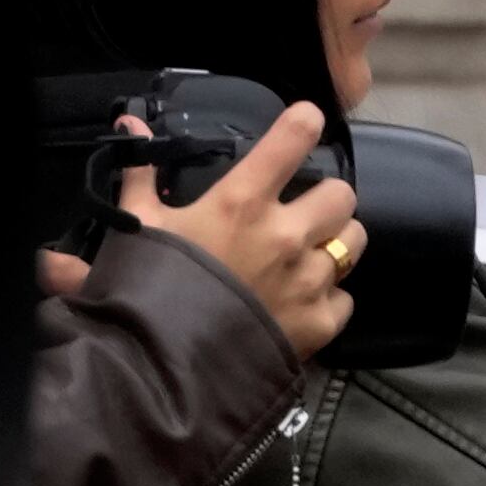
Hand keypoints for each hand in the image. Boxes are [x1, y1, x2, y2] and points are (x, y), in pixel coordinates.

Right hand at [36, 107, 358, 357]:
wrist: (160, 366)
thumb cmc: (146, 291)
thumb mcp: (136, 229)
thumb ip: (140, 176)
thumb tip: (132, 125)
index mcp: (241, 204)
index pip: (291, 143)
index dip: (304, 124)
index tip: (308, 119)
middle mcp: (286, 235)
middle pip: (342, 194)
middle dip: (328, 200)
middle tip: (306, 211)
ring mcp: (309, 279)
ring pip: (353, 241)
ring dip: (337, 242)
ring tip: (310, 253)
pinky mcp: (321, 320)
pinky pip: (345, 297)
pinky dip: (329, 299)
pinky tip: (302, 302)